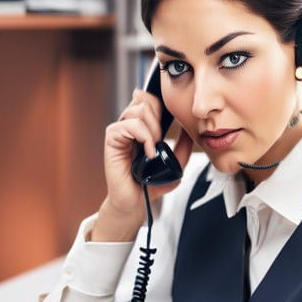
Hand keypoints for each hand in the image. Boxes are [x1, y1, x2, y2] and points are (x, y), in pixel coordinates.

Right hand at [102, 88, 193, 222]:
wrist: (135, 202)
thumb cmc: (151, 183)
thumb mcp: (175, 163)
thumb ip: (183, 145)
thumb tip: (189, 127)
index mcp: (141, 126)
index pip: (150, 100)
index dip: (161, 106)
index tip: (169, 125)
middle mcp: (128, 124)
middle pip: (145, 100)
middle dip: (159, 118)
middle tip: (160, 141)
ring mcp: (119, 130)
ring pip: (139, 109)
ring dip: (153, 129)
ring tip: (153, 149)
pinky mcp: (112, 139)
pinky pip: (130, 125)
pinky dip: (144, 137)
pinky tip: (148, 153)